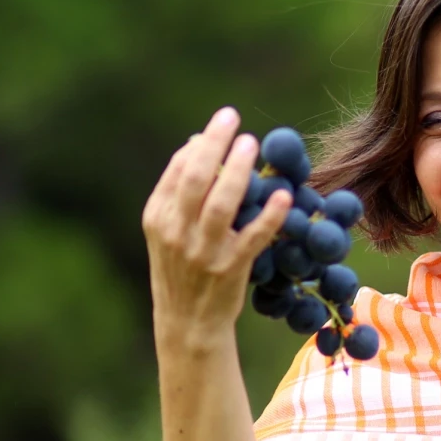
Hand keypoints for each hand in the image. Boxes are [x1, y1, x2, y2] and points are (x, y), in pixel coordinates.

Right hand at [141, 107, 291, 351]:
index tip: (223, 122)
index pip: (178, 170)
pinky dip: (268, 215)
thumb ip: (179, 191)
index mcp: (158, 217)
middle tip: (234, 119)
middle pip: (195, 179)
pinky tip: (282, 195)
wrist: (187, 322)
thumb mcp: (168, 230)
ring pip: (221, 204)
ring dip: (238, 170)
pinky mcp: (229, 268)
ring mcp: (203, 251)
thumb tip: (198, 142)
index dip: (202, 143)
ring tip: (251, 144)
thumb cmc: (182, 268)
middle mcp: (176, 232)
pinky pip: (252, 237)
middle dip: (215, 144)